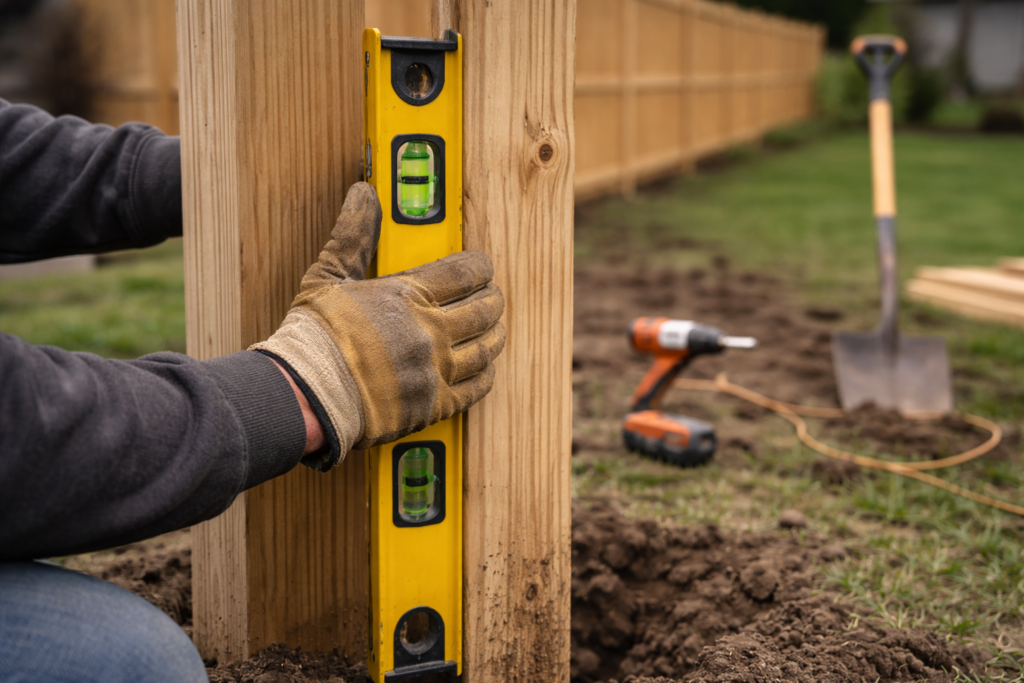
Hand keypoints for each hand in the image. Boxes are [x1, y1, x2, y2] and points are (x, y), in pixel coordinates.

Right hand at [252, 183, 504, 465]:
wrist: (304, 391)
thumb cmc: (313, 336)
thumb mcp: (329, 274)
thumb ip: (353, 234)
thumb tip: (363, 195)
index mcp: (408, 296)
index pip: (466, 272)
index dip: (481, 267)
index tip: (483, 267)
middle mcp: (429, 331)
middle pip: (483, 310)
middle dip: (492, 299)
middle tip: (492, 296)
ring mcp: (434, 369)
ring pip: (486, 349)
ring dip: (494, 336)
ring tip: (493, 330)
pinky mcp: (433, 404)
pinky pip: (475, 388)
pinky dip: (486, 376)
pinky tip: (485, 369)